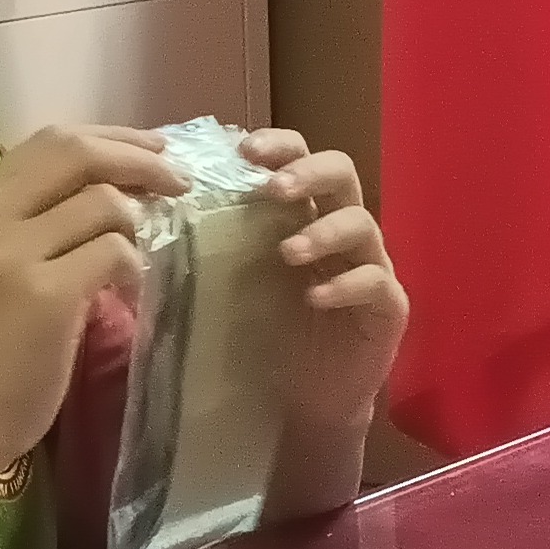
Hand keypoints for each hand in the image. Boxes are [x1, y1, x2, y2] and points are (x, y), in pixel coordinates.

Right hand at [0, 125, 185, 471]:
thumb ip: (41, 215)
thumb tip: (123, 180)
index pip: (52, 139)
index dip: (112, 138)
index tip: (155, 150)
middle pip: (77, 153)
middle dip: (140, 159)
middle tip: (180, 183)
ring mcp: (11, 251)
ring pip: (104, 203)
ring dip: (137, 228)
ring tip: (135, 260)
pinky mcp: (44, 292)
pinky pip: (113, 251)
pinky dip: (133, 266)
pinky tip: (127, 293)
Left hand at [242, 129, 408, 436]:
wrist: (302, 403)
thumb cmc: (269, 335)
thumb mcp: (235, 282)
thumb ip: (217, 242)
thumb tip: (161, 203)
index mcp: (304, 214)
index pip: (300, 157)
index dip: (280, 145)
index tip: (245, 150)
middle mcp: (341, 231)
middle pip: (342, 173)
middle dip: (308, 173)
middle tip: (275, 190)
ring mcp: (369, 266)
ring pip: (362, 224)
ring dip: (324, 231)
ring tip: (288, 252)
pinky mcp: (388, 308)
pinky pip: (376, 283)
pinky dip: (346, 284)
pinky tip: (315, 297)